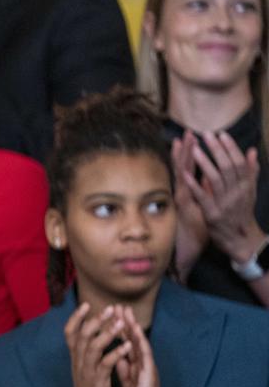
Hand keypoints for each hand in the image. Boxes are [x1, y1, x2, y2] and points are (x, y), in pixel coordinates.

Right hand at [65, 303, 131, 386]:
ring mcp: (87, 372)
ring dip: (107, 334)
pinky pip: (105, 364)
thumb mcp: (84, 369)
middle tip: (110, 309)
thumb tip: (91, 335)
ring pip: (93, 347)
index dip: (76, 318)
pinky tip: (127, 346)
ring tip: (121, 324)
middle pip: (82, 335)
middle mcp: (78, 362)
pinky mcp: (97, 382)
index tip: (86, 305)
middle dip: (96, 320)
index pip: (70, 333)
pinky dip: (116, 353)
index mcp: (76, 358)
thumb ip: (86, 352)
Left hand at [114, 307, 165, 386]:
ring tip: (127, 314)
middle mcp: (143, 366)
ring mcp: (147, 371)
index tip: (110, 315)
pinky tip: (136, 334)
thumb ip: (124, 370)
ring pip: (140, 345)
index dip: (119, 330)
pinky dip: (140, 345)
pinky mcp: (149, 378)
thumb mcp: (126, 385)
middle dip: (126, 323)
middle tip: (118, 305)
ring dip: (134, 329)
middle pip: (134, 341)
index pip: (126, 345)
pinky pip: (145, 358)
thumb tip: (118, 357)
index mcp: (135, 368)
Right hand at [171, 132, 209, 274]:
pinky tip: (182, 163)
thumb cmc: (192, 236)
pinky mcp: (182, 207)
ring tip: (184, 139)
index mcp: (188, 194)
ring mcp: (180, 199)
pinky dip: (182, 175)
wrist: (183, 254)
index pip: (189, 170)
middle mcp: (182, 194)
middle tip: (188, 132)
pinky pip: (183, 188)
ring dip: (183, 156)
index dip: (190, 153)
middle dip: (187, 149)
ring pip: (181, 173)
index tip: (192, 138)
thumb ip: (203, 195)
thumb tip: (206, 181)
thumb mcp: (202, 212)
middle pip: (184, 167)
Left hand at [182, 130, 263, 262]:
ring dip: (204, 163)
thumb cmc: (241, 213)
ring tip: (195, 148)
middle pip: (227, 167)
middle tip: (206, 134)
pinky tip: (185, 173)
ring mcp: (224, 203)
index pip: (238, 162)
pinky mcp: (212, 214)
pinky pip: (202, 196)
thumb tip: (252, 150)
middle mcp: (237, 193)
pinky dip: (194, 184)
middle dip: (216, 149)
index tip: (221, 134)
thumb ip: (250, 171)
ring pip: (215, 179)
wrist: (240, 239)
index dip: (230, 147)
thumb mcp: (250, 192)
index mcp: (246, 186)